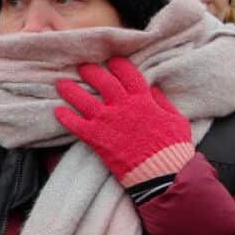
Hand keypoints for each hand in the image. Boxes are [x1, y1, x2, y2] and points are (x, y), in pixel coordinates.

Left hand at [54, 57, 193, 188]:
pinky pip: (75, 124)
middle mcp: (122, 106)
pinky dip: (65, 117)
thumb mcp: (176, 119)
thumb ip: (162, 102)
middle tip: (82, 68)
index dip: (118, 65)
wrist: (160, 173)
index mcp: (143, 100)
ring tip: (61, 84)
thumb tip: (153, 89)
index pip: (127, 74)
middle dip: (90, 72)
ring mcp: (107, 121)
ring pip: (83, 99)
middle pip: (102, 81)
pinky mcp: (96, 138)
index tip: (111, 62)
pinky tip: (57, 111)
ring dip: (70, 90)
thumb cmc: (172, 149)